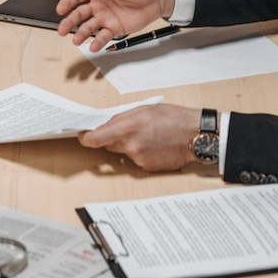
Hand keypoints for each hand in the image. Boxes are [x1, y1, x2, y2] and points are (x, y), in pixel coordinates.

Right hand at [55, 0, 171, 51]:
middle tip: (62, 29)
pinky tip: (93, 46)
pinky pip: (103, 36)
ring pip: (88, 26)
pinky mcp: (114, 28)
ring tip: (76, 40)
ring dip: (81, 33)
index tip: (60, 8)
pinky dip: (98, 42)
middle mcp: (97, 4)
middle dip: (69, 21)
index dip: (67, 2)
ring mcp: (104, 17)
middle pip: (79, 13)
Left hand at [77, 104, 199, 171]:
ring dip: (129, 145)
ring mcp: (138, 158)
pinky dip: (140, 153)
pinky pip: (135, 160)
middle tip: (126, 130)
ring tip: (148, 135)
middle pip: (108, 145)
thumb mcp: (144, 109)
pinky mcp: (147, 168)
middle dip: (111, 138)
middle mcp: (131, 145)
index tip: (82, 135)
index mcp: (128, 127)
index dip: (85, 138)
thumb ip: (122, 118)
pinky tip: (154, 145)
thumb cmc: (174, 118)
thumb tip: (106, 125)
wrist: (195, 135)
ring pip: (123, 152)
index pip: (96, 138)